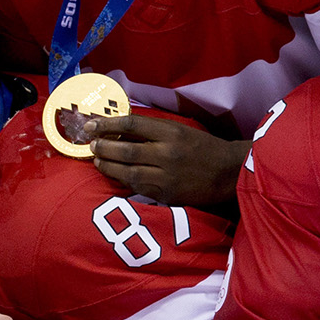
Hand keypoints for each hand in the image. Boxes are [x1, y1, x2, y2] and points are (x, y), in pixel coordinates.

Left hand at [85, 113, 247, 207]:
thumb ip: (153, 128)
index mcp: (172, 132)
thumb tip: (119, 127)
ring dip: (108, 165)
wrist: (228, 173)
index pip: (133, 125)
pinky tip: (113, 174)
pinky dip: (122, 180)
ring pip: (129, 171)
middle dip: (103, 147)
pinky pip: (138, 187)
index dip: (108, 124)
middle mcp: (169, 153)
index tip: (91, 125)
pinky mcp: (168, 195)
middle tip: (90, 144)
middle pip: (127, 149)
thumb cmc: (202, 148)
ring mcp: (168, 176)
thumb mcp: (180, 130)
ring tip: (97, 159)